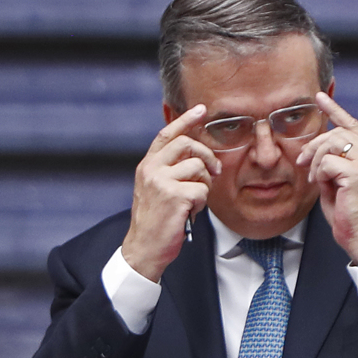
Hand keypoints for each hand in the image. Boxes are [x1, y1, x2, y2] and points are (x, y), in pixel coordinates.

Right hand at [120, 105, 219, 282]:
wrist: (143, 248)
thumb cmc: (154, 221)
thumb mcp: (156, 190)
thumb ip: (169, 170)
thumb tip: (196, 155)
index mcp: (146, 166)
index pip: (166, 135)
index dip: (184, 120)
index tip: (200, 109)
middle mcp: (151, 170)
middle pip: (187, 144)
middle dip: (207, 156)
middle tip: (213, 171)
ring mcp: (161, 182)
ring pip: (198, 168)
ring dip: (203, 186)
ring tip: (193, 202)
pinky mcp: (174, 196)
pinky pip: (202, 190)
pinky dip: (201, 203)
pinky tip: (189, 213)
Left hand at [299, 92, 357, 263]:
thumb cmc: (349, 212)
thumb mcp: (337, 182)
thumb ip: (331, 164)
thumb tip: (315, 153)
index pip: (352, 125)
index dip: (335, 110)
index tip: (319, 98)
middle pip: (336, 132)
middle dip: (313, 146)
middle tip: (302, 163)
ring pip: (331, 143)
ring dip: (315, 160)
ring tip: (315, 178)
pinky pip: (328, 162)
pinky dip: (319, 173)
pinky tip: (323, 186)